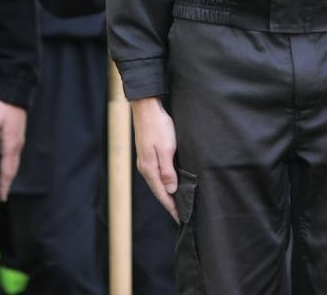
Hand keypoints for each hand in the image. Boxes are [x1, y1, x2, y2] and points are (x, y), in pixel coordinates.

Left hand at [0, 101, 26, 202]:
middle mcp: (16, 145)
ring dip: (4, 176)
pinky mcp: (14, 135)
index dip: (3, 184)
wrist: (15, 90)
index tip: (0, 197)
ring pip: (10, 163)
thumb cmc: (4, 105)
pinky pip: (9, 156)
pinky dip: (5, 166)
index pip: (7, 170)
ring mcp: (16, 140)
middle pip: (10, 170)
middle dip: (4, 184)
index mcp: (11, 144)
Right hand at [131, 97, 179, 220]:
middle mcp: (145, 168)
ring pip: (157, 183)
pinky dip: (164, 182)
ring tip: (178, 203)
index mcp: (149, 169)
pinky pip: (156, 174)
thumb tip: (170, 191)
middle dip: (170, 204)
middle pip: (158, 191)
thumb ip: (168, 171)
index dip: (172, 208)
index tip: (182, 219)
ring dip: (167, 193)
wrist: (146, 107)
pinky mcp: (147, 154)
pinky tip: (170, 183)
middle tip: (182, 215)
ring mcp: (144, 161)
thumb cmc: (158, 126)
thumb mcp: (167, 149)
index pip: (162, 194)